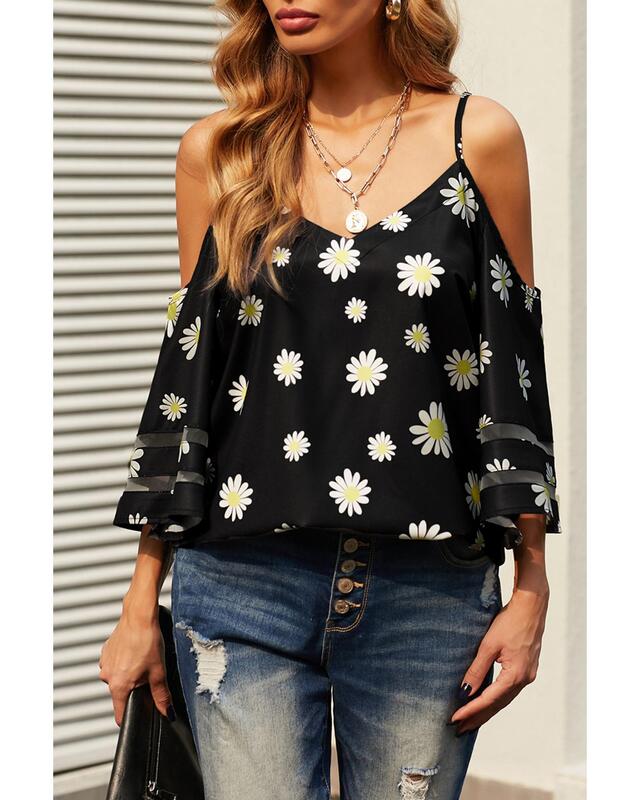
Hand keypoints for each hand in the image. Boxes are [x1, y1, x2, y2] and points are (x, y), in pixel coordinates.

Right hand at [98, 603, 174, 726]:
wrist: (139, 615)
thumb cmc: (147, 640)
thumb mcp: (159, 671)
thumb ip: (161, 695)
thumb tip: (167, 712)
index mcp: (118, 685)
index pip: (120, 714)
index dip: (131, 717)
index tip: (139, 715)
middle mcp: (107, 676)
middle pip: (120, 694)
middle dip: (134, 689)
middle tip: (148, 674)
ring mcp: (105, 663)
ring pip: (118, 678)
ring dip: (129, 674)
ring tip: (142, 659)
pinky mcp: (106, 652)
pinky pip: (115, 664)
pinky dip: (124, 662)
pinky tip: (135, 651)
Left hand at [450, 581, 548, 734]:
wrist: (531, 606)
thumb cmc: (510, 622)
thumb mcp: (489, 645)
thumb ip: (477, 670)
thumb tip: (465, 691)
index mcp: (516, 676)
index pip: (489, 700)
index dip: (470, 710)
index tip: (454, 718)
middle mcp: (524, 679)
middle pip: (497, 705)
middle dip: (477, 717)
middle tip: (458, 730)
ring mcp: (527, 675)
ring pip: (503, 699)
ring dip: (486, 710)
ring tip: (469, 721)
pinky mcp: (526, 668)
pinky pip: (508, 690)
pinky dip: (495, 699)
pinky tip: (485, 702)